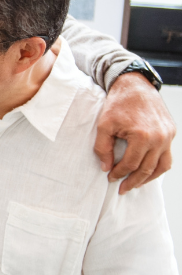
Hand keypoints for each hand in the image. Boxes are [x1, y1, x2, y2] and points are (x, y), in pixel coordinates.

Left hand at [96, 72, 174, 193]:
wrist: (135, 85)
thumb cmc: (118, 104)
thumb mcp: (104, 125)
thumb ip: (103, 148)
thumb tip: (106, 168)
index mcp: (142, 136)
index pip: (130, 164)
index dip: (119, 173)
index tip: (110, 178)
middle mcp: (160, 138)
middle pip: (147, 168)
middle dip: (133, 181)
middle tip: (122, 189)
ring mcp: (168, 135)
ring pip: (162, 166)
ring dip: (149, 178)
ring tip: (136, 184)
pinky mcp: (171, 132)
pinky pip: (167, 156)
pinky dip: (158, 166)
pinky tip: (147, 171)